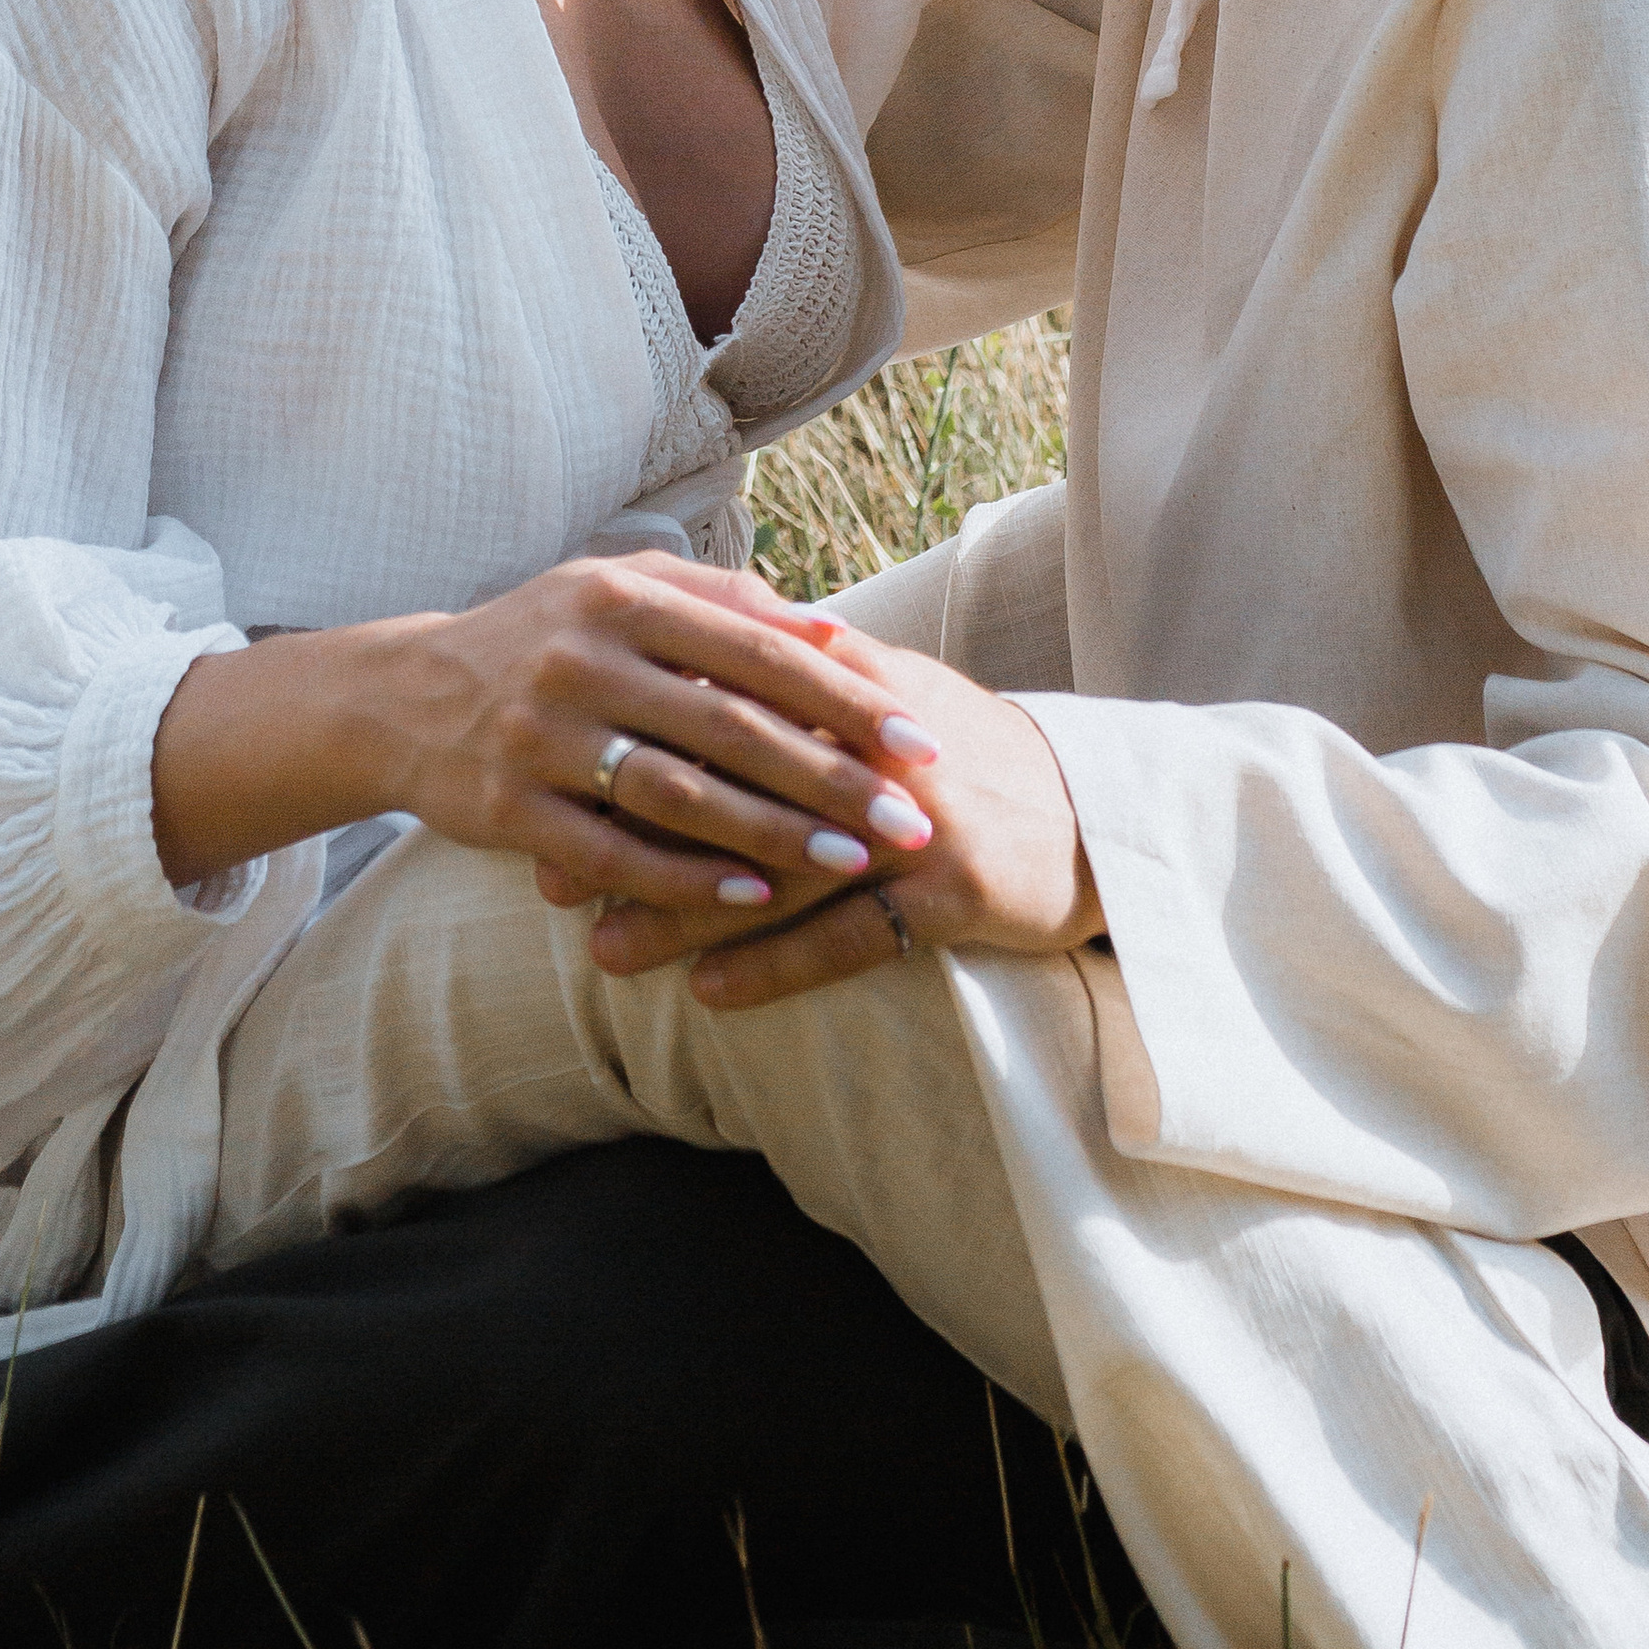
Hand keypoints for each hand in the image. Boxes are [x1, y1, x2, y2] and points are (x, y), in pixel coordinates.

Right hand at [151, 556, 940, 913]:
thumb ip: (723, 603)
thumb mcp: (621, 591)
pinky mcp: (509, 806)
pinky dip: (687, 879)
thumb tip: (838, 630)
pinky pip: (613, 853)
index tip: (918, 738)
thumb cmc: (544, 638)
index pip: (756, 648)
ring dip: (773, 833)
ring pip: (678, 793)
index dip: (844, 695)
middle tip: (910, 816)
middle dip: (830, 775)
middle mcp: (581, 658)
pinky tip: (753, 897)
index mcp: (621, 596)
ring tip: (853, 863)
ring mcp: (540, 736)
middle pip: (729, 724)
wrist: (402, 695)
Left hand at [587, 634, 1101, 1010]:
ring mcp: (918, 821)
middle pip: (734, 785)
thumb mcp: (888, 696)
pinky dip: (775, 964)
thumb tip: (683, 653)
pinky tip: (709, 994)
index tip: (558, 777)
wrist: (1100, 814)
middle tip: (548, 876)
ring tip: (602, 950)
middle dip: (636, 835)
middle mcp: (879, 746)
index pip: (725, 698)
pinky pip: (849, 934)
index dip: (636, 738)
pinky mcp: (954, 893)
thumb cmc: (969, 755)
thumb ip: (794, 669)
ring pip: (777, 866)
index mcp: (854, 683)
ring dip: (684, 913)